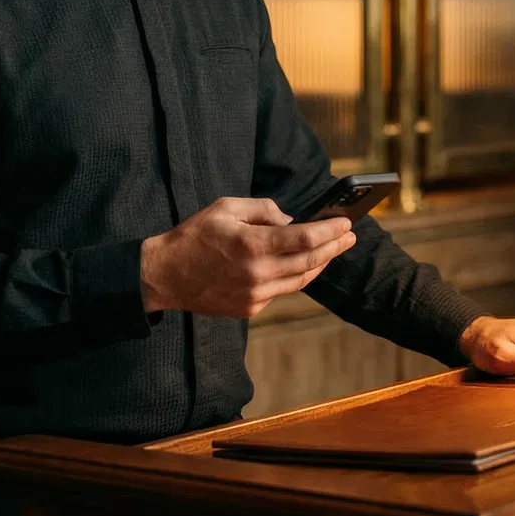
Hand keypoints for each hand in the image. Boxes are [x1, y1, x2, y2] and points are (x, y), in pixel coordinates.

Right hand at [140, 197, 356, 317]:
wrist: (164, 276)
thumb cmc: (194, 236)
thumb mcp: (226, 207)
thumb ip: (263, 210)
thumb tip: (291, 220)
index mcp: (251, 245)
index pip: (303, 238)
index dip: (329, 231)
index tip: (346, 223)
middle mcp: (257, 273)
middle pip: (309, 262)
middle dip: (333, 248)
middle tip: (349, 236)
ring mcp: (254, 295)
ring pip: (299, 281)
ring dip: (320, 264)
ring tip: (333, 249)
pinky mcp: (249, 308)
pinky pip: (281, 291)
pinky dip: (295, 276)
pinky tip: (302, 264)